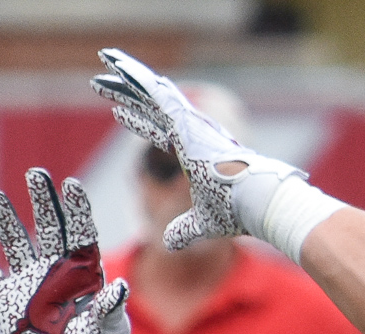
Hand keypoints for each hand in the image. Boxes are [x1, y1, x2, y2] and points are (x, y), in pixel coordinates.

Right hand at [0, 169, 129, 333]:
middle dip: (43, 201)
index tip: (71, 184)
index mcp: (84, 275)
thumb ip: (112, 312)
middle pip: (49, 229)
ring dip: (6, 222)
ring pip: (17, 246)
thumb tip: (120, 289)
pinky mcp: (7, 304)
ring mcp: (30, 286)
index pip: (80, 234)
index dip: (76, 209)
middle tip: (36, 172)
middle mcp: (56, 274)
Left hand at [90, 49, 304, 250]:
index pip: (162, 133)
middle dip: (132, 93)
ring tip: (106, 59)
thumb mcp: (203, 223)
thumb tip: (168, 242)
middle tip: (109, 79)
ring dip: (128, 78)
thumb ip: (185, 229)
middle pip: (156, 107)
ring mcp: (191, 125)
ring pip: (153, 94)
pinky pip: (156, 95)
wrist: (258, 200)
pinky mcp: (186, 123)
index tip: (121, 114)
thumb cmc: (238, 212)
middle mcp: (194, 133)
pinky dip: (137, 80)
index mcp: (198, 152)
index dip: (142, 123)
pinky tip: (119, 66)